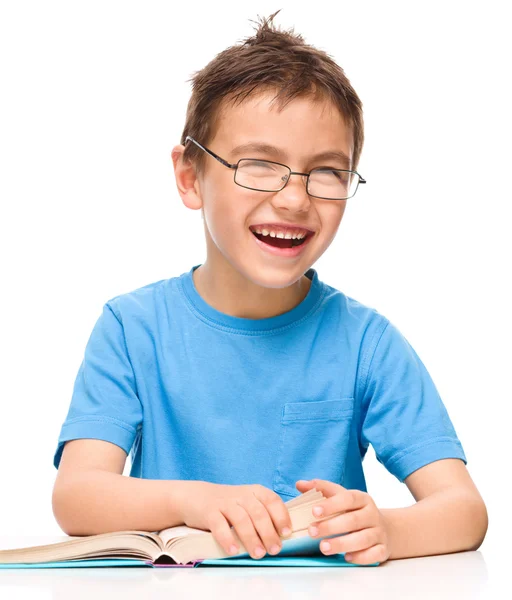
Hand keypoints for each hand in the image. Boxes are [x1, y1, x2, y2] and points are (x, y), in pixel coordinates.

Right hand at [178, 481, 292, 559]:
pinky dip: (227, 538)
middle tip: (274, 550)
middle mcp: (242, 495)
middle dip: (268, 532)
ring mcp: (225, 503)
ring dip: (251, 538)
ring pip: (241, 519)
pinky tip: (233, 551)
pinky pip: (219, 525)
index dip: (281, 516)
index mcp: (255, 492)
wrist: (198, 497)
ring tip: (258, 554)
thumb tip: (283, 538)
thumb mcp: (248, 503)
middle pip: (258, 512)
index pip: (272, 500)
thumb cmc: (230, 505)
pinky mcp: (209, 512)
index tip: (287, 533)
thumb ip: (263, 515)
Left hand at [296, 478, 391, 564]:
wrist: (385, 528)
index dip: (331, 504)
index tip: (314, 511)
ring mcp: (379, 532)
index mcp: (362, 498)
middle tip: (312, 532)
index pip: (348, 498)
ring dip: (342, 544)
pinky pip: (374, 554)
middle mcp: (372, 514)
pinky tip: (346, 557)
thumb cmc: (355, 511)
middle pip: (353, 520)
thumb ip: (322, 490)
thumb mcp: (342, 497)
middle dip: (331, 527)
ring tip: (323, 547)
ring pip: (363, 539)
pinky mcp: (383, 549)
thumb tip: (299, 484)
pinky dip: (360, 557)